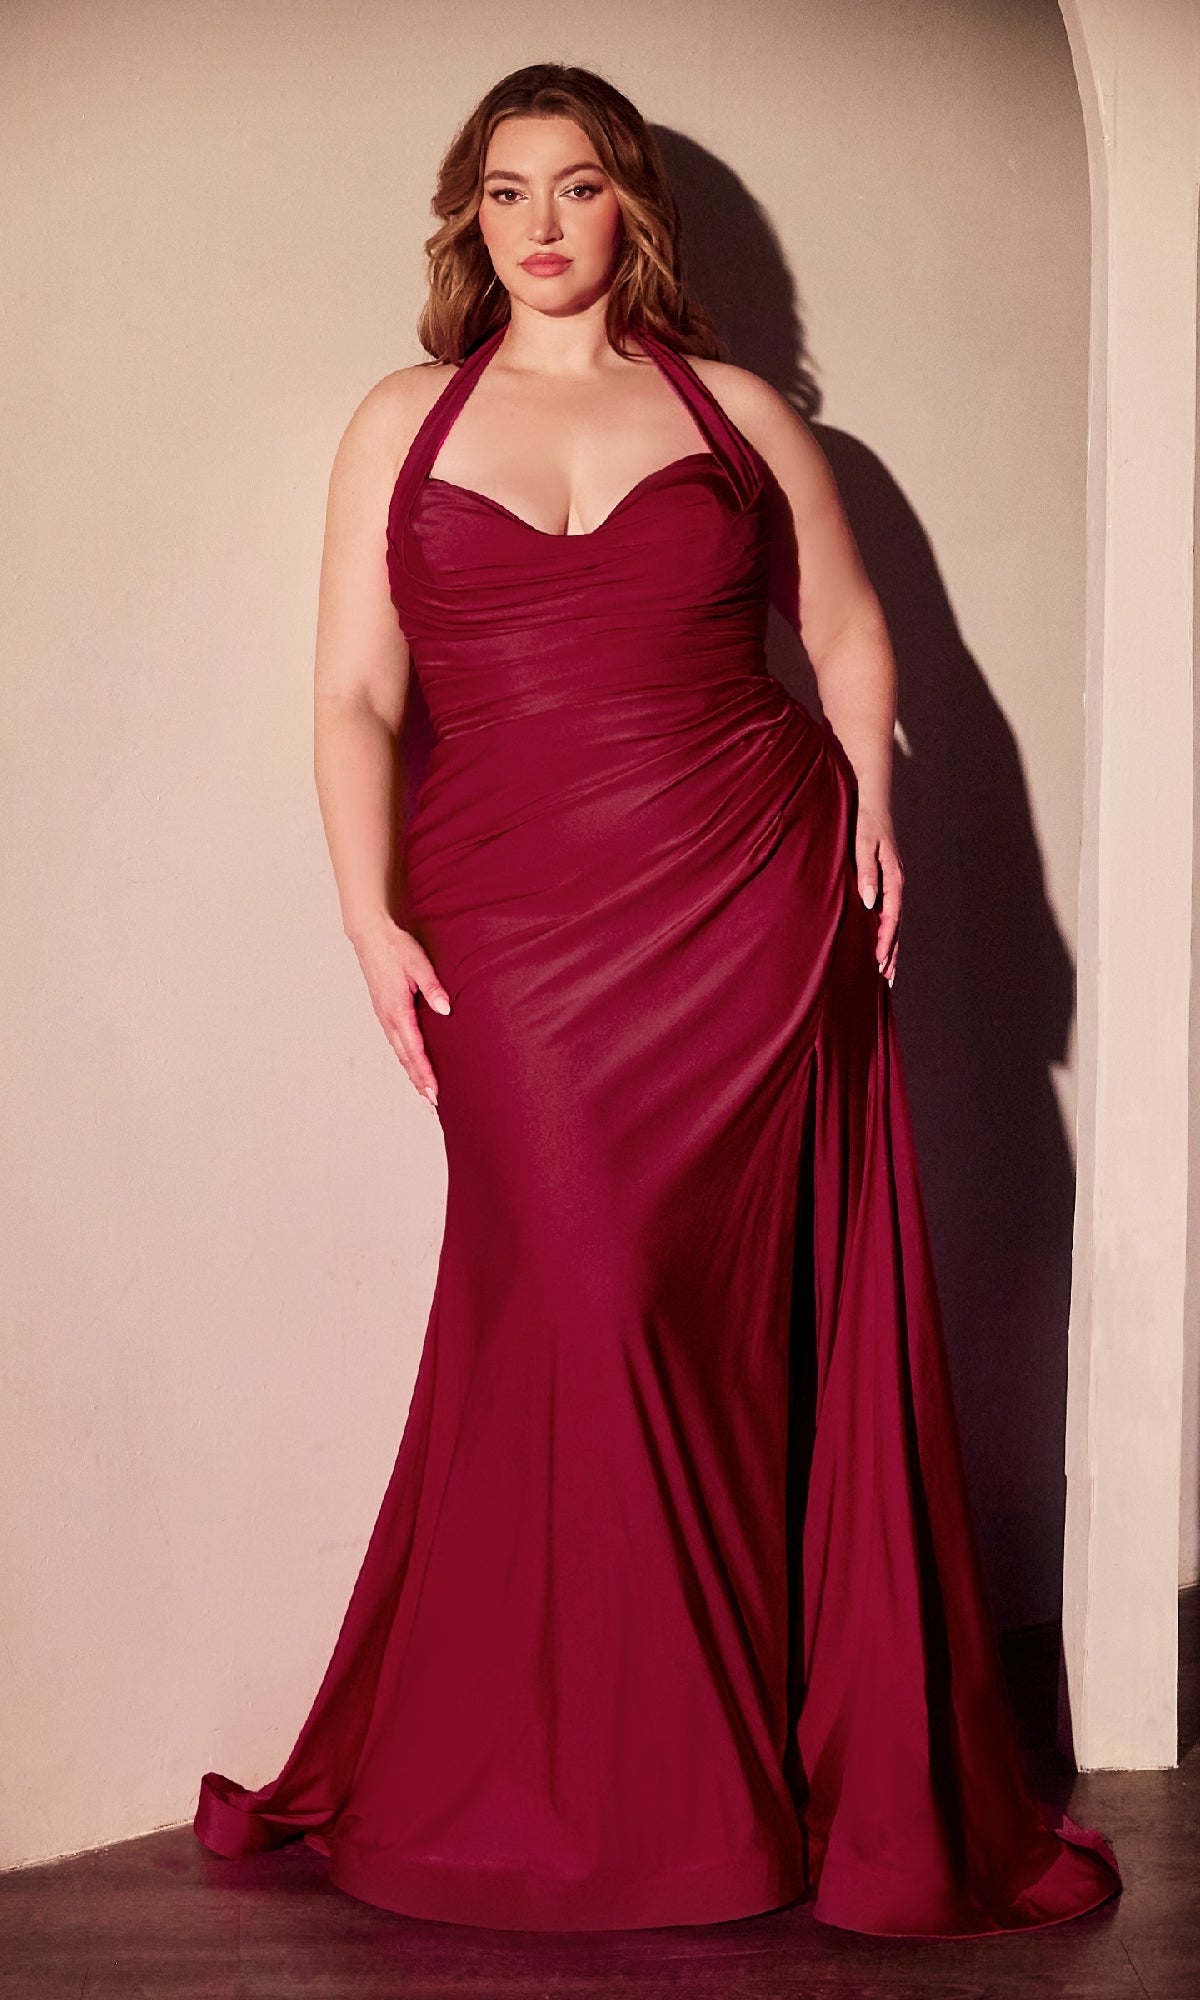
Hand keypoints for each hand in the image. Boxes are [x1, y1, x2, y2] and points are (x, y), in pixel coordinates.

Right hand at [348, 914, 451, 1106]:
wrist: (370, 937)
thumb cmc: (395, 948)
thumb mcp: (419, 965)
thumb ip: (433, 988)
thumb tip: (445, 1009)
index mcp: (397, 1010)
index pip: (414, 1050)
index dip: (425, 1073)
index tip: (435, 1091)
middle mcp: (388, 1018)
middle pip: (406, 1058)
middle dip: (419, 1083)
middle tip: (433, 1104)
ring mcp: (384, 1016)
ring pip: (399, 1053)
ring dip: (412, 1074)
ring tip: (424, 1093)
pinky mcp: (384, 1012)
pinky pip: (396, 1042)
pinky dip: (405, 1059)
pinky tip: (412, 1066)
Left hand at [855, 802, 902, 985]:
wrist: (872, 800)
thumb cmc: (865, 821)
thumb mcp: (863, 844)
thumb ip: (867, 872)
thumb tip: (869, 903)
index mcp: (894, 877)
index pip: (891, 916)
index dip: (885, 939)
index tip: (878, 960)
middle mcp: (896, 883)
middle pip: (897, 924)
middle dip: (892, 952)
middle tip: (887, 978)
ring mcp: (892, 883)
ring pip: (894, 921)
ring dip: (891, 946)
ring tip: (887, 972)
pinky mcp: (885, 881)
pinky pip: (888, 912)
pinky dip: (886, 931)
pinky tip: (881, 944)